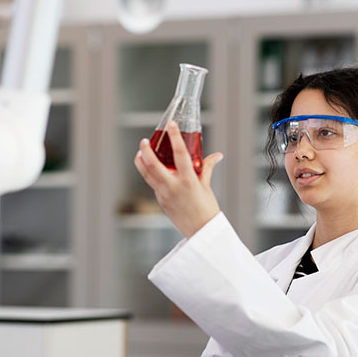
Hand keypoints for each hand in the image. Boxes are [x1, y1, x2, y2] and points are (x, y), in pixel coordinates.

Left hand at [134, 121, 222, 237]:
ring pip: (147, 174)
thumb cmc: (207, 209)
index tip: (171, 125)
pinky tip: (151, 169)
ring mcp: (164, 195)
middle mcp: (173, 187)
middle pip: (153, 165)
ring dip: (141, 162)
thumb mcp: (207, 186)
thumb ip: (207, 168)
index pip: (180, 154)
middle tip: (144, 141)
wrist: (201, 230)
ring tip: (140, 153)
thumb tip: (217, 155)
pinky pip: (152, 184)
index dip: (175, 138)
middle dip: (146, 151)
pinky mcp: (160, 201)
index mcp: (188, 181)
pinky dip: (150, 174)